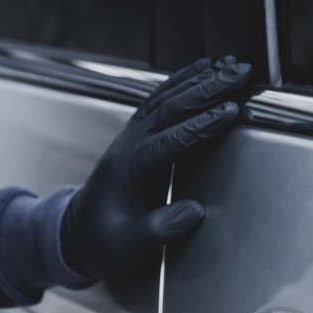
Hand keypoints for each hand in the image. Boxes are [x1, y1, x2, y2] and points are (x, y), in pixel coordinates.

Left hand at [61, 56, 252, 280]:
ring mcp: (131, 137)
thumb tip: (194, 211)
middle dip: (208, 88)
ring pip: (166, 98)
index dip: (201, 126)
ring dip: (199, 80)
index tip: (230, 113)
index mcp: (127, 169)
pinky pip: (160, 101)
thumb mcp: (126, 247)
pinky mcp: (136, 136)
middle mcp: (128, 145)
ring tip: (231, 65)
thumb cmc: (99, 242)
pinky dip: (183, 82)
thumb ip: (158, 230)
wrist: (72, 236)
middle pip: (169, 108)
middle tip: (240, 74)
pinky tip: (203, 71)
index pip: (168, 141)